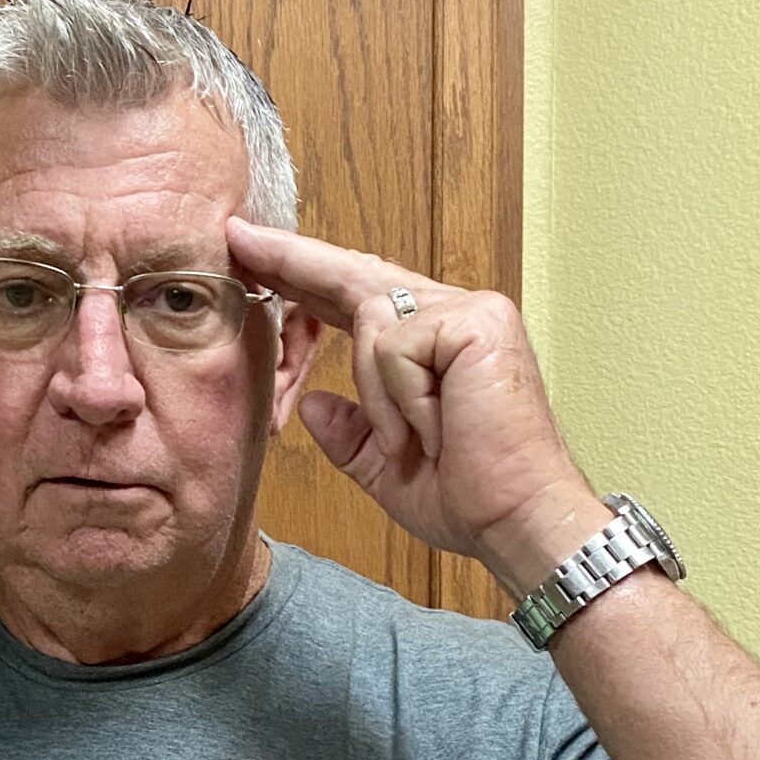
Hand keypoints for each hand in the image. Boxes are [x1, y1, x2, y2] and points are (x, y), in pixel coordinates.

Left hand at [225, 218, 603, 596]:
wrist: (519, 524)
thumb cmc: (469, 499)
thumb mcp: (386, 467)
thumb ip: (350, 434)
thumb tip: (314, 405)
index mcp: (437, 342)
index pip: (359, 298)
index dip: (304, 278)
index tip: (255, 257)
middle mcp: (458, 313)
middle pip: (359, 274)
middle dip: (294, 260)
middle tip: (240, 236)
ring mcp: (471, 313)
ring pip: (372, 321)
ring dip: (379, 396)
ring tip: (415, 442)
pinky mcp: (476, 324)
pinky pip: (396, 347)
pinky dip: (400, 398)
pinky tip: (435, 430)